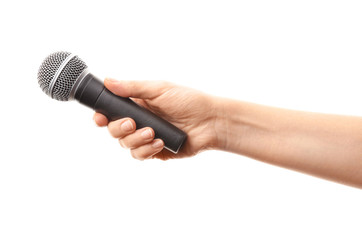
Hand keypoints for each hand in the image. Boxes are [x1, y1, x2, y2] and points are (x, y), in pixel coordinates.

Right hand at [94, 79, 219, 159]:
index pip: (111, 111)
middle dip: (120, 128)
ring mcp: (147, 137)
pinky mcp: (155, 150)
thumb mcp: (159, 89)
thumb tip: (108, 81)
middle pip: (114, 130)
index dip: (102, 116)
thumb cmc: (188, 101)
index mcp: (138, 104)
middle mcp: (139, 120)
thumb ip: (132, 88)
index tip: (99, 118)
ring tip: (152, 133)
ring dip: (135, 140)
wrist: (210, 121)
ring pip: (125, 145)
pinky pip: (140, 155)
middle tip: (133, 123)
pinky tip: (159, 142)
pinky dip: (146, 150)